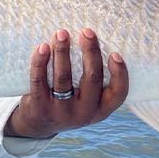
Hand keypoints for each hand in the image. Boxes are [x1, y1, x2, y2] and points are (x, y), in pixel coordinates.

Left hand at [5, 27, 128, 138]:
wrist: (39, 125)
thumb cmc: (69, 101)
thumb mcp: (87, 100)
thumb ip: (94, 79)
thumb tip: (95, 40)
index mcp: (101, 109)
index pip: (118, 93)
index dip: (120, 74)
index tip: (115, 53)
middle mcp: (84, 112)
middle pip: (91, 79)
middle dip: (90, 52)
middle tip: (86, 32)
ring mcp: (61, 111)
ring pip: (64, 77)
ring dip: (62, 51)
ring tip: (61, 33)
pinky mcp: (40, 107)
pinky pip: (39, 81)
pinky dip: (40, 62)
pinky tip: (42, 47)